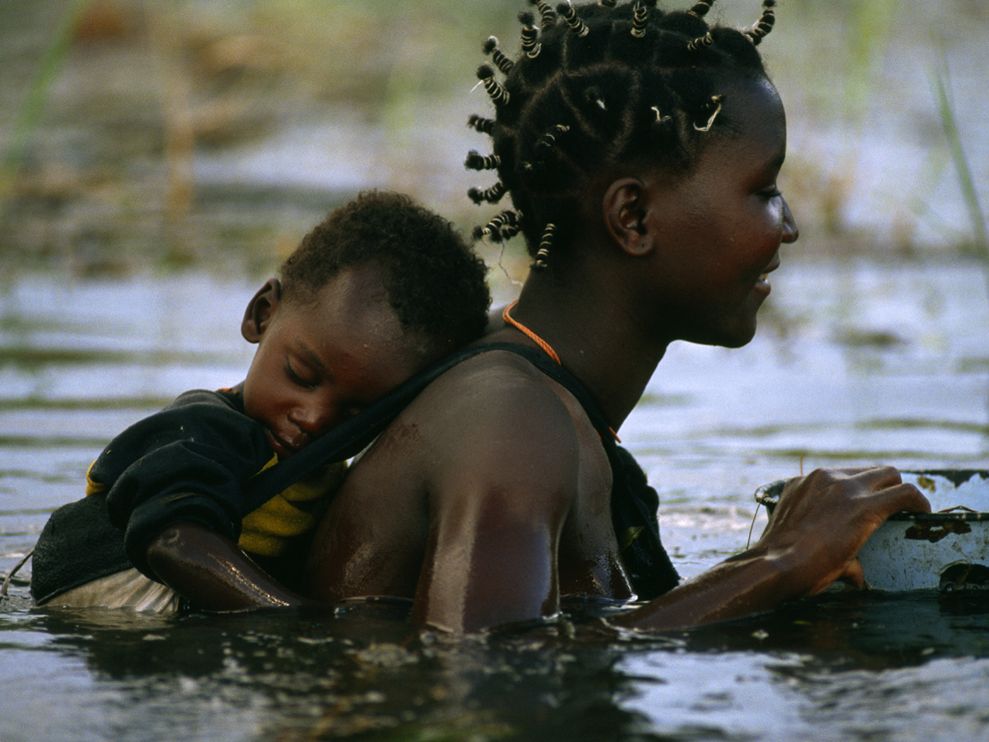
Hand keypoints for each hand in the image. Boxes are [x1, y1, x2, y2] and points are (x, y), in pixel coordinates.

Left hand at [755, 467, 930, 595]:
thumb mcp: (847, 567)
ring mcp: (818, 479)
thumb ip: (859, 562)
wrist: (773, 563)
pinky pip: (824, 477)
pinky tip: (826, 505)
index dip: (919, 502)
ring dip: (863, 484)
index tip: (920, 511)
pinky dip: (832, 488)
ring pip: (855, 470)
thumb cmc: (813, 570)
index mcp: (864, 507)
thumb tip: (858, 573)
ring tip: (859, 502)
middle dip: (894, 487)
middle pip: (886, 473)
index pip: (906, 492)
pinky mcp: (798, 481)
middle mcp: (843, 485)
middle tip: (892, 503)